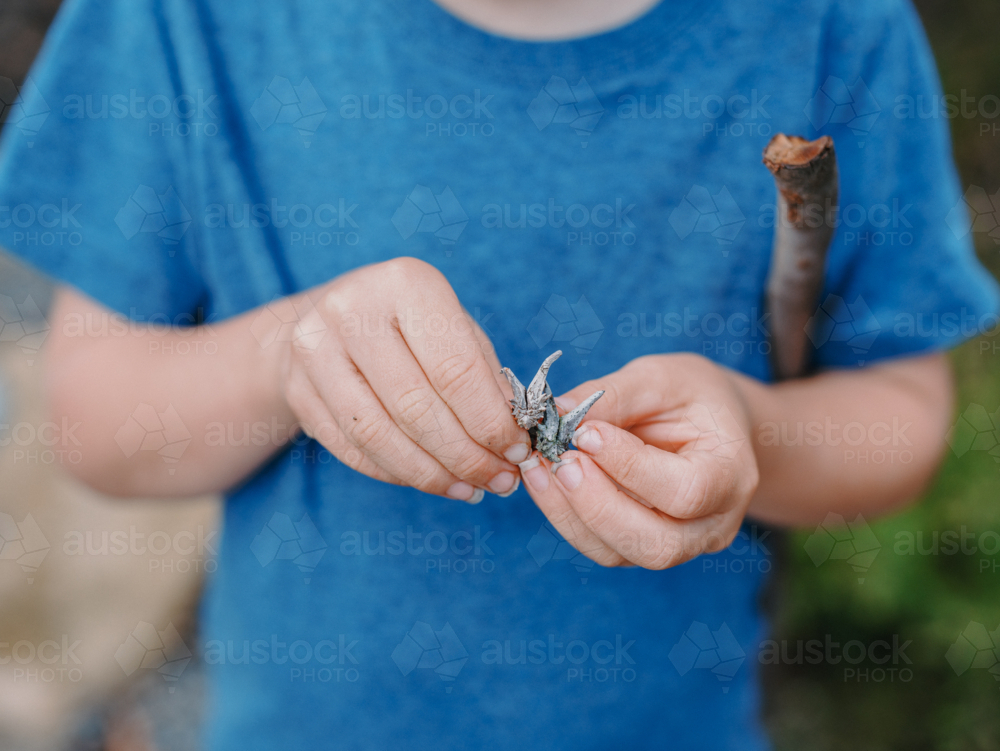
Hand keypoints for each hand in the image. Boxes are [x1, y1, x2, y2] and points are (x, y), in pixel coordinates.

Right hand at [280, 257, 530, 501]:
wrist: (326, 316)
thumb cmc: (410, 324)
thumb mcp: (455, 329)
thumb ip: (485, 377)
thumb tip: (515, 437)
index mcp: (406, 284)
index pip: (455, 370)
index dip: (491, 422)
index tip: (518, 452)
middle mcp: (352, 311)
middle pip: (416, 407)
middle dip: (466, 456)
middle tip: (500, 480)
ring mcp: (314, 350)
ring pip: (379, 435)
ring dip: (432, 474)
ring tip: (471, 489)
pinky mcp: (297, 390)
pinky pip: (352, 449)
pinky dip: (398, 473)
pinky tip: (432, 481)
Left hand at [518, 354, 758, 567]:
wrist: (709, 424)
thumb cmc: (691, 396)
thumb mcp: (661, 378)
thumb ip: (615, 395)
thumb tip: (558, 413)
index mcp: (731, 475)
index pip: (685, 491)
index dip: (630, 467)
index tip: (586, 432)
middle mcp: (712, 524)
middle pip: (655, 545)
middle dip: (597, 505)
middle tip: (560, 461)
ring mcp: (679, 544)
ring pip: (619, 553)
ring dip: (570, 513)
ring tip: (539, 466)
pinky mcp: (641, 546)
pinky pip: (599, 547)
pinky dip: (564, 515)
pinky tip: (543, 479)